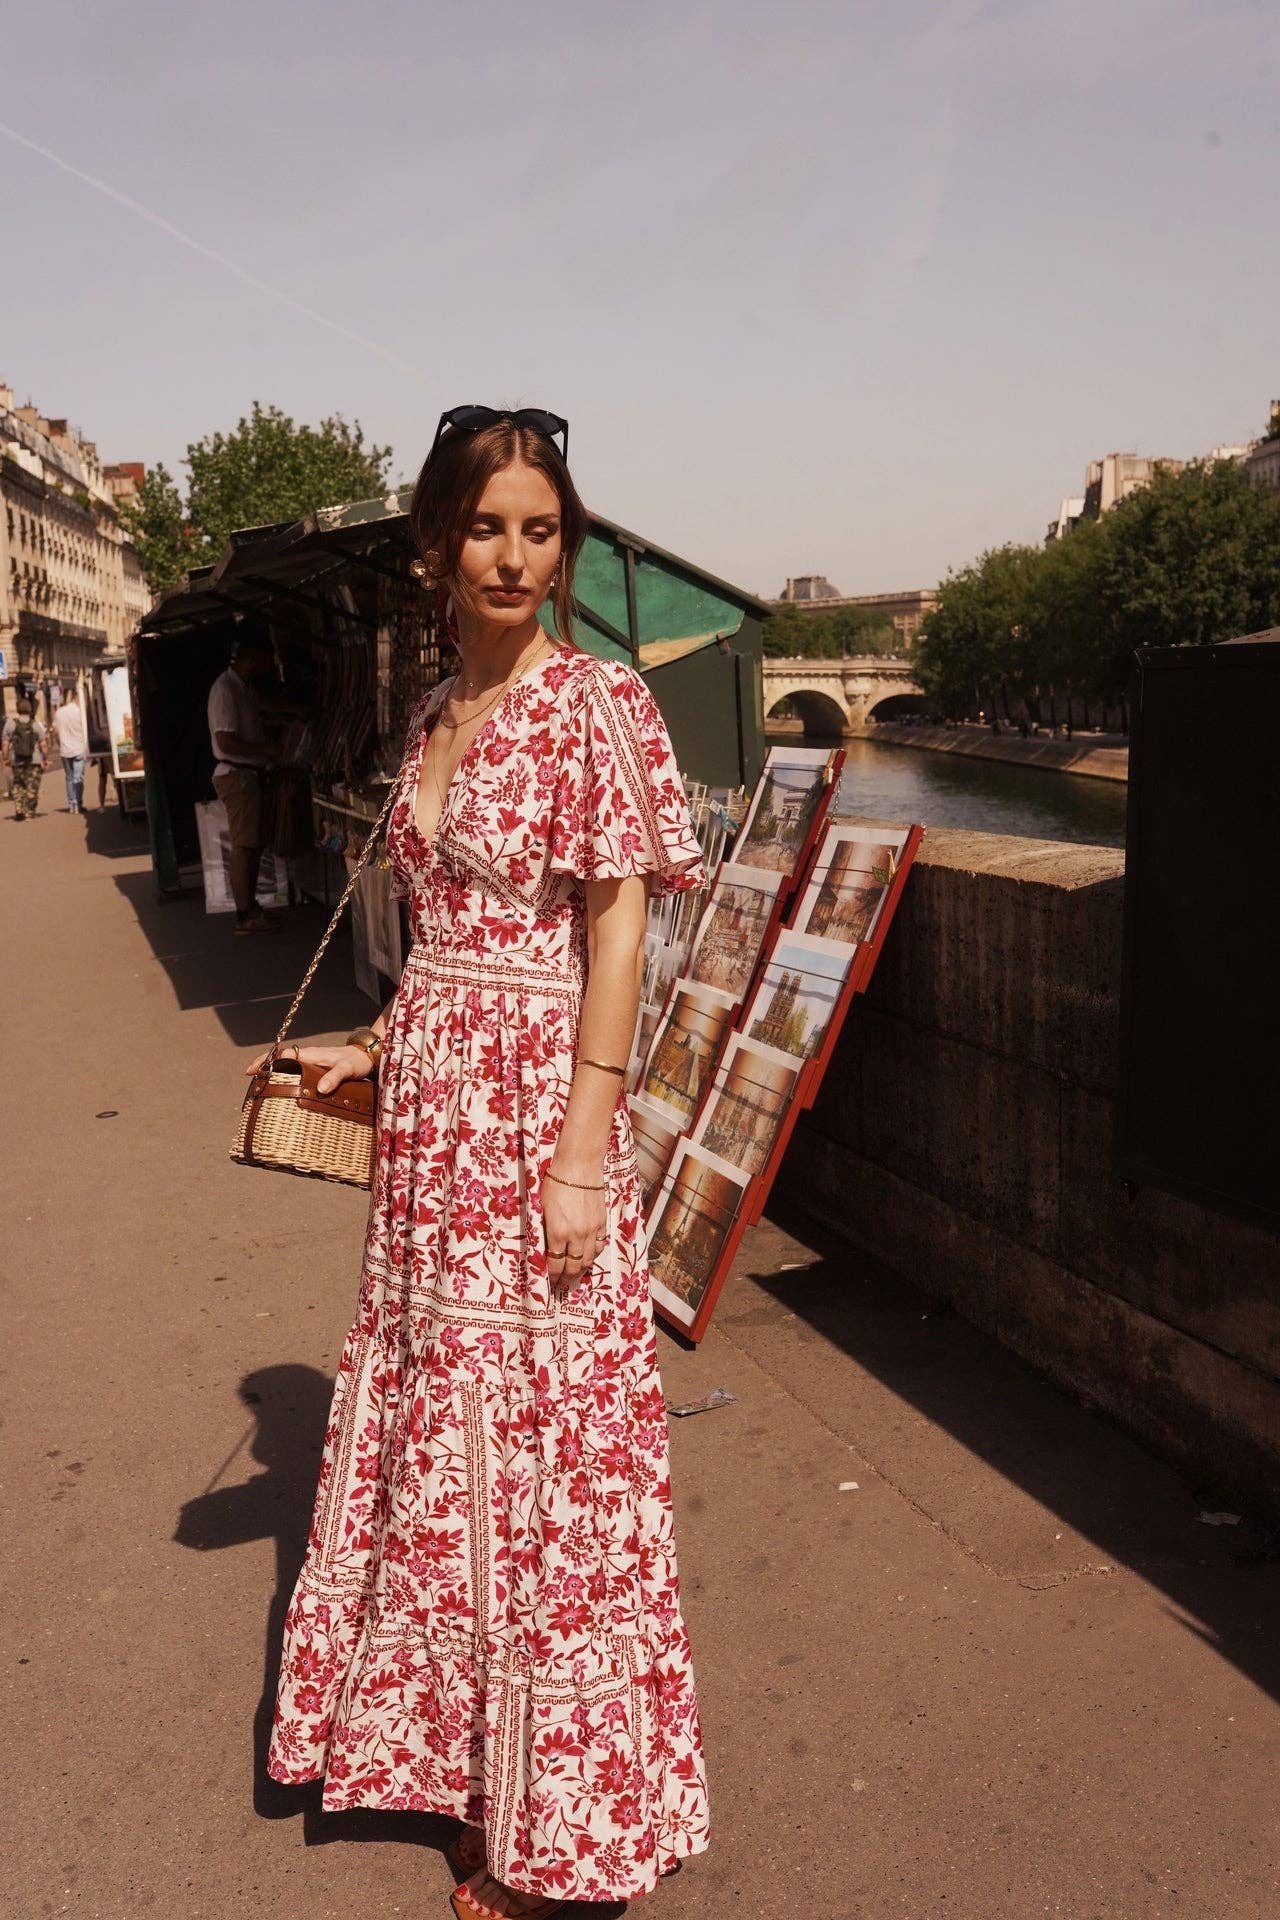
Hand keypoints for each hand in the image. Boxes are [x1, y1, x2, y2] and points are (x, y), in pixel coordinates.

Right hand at [246, 1043, 374, 1094]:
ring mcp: (310, 1063)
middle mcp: (307, 1057)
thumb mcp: (347, 1070)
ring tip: (261, 1088)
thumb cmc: (356, 1062)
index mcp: (310, 1055)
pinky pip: (295, 1071)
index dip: (265, 1062)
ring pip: (286, 1066)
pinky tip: (281, 1088)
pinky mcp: (314, 1069)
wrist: (366, 1056)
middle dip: (264, 1068)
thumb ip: (335, 1077)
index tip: (251, 1071)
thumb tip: (320, 1089)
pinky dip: (284, 1077)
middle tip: (251, 1084)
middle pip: (279, 1061)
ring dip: (273, 1074)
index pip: (282, 1056)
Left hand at [543, 1159, 607, 1295]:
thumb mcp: (542, 1208)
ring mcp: (592, 1230)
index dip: (552, 1276)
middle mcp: (577, 1235)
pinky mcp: (602, 1222)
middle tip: (562, 1283)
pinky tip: (588, 1256)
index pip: (555, 1264)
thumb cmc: (555, 1182)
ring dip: (581, 1269)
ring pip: (589, 1259)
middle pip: (573, 1266)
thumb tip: (544, 1247)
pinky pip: (599, 1245)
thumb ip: (544, 1230)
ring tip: (575, 1274)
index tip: (549, 1282)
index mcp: (558, 1232)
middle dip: (566, 1278)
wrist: (579, 1165)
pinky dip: (593, 1254)